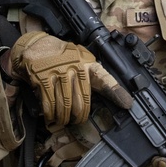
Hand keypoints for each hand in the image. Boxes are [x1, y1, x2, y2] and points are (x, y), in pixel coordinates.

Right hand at [10, 31, 130, 125]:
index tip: (127, 104)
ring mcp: (58, 72)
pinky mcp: (43, 77)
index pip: (105, 78)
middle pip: (81, 101)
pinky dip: (50, 113)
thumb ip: (98, 78)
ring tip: (64, 121)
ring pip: (64, 104)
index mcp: (87, 63)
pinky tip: (52, 117)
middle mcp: (74, 67)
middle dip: (79, 116)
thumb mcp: (84, 61)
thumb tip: (119, 98)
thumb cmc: (65, 57)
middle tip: (77, 121)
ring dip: (64, 117)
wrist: (38, 45)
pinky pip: (49, 102)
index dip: (115, 92)